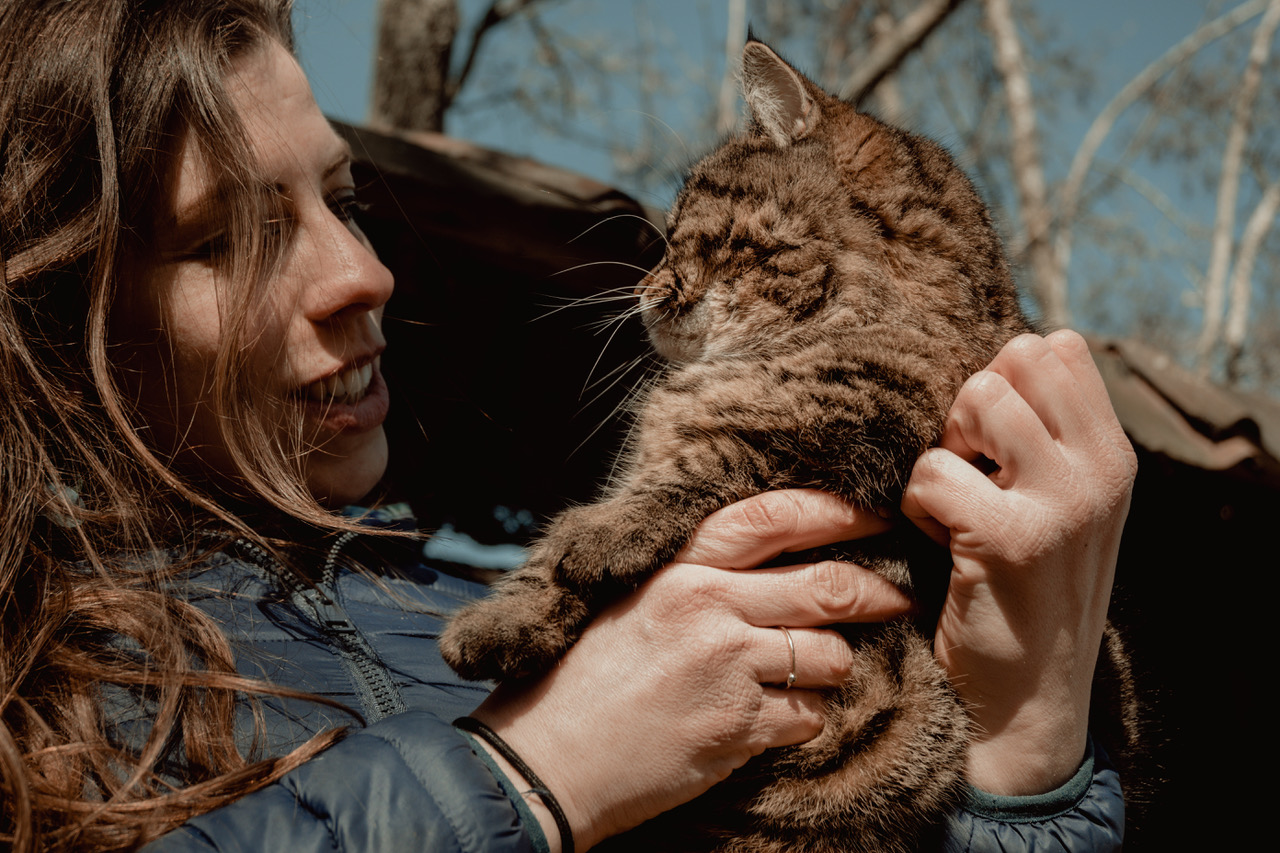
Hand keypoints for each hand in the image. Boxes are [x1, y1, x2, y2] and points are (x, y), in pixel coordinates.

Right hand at [471, 490, 910, 850]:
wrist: (549, 756)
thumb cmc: (583, 678)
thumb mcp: (630, 602)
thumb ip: (694, 576)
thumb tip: (767, 561)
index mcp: (679, 569)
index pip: (773, 518)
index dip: (836, 511)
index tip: (875, 512)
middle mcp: (708, 607)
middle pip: (827, 587)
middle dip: (878, 592)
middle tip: (899, 596)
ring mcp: (727, 668)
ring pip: (830, 657)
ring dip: (833, 668)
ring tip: (809, 675)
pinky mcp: (737, 727)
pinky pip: (810, 716)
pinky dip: (804, 720)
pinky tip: (773, 720)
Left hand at [901, 331, 1135, 794]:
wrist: (1029, 698)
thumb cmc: (1025, 592)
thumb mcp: (1058, 507)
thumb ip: (1041, 436)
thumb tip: (996, 360)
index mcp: (1111, 456)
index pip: (1057, 348)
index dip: (1003, 381)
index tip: (992, 445)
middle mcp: (1098, 471)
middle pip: (1015, 359)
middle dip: (969, 408)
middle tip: (969, 473)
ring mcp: (1061, 501)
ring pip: (978, 399)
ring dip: (945, 451)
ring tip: (956, 507)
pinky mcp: (1009, 537)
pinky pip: (932, 471)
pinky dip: (918, 507)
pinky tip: (941, 546)